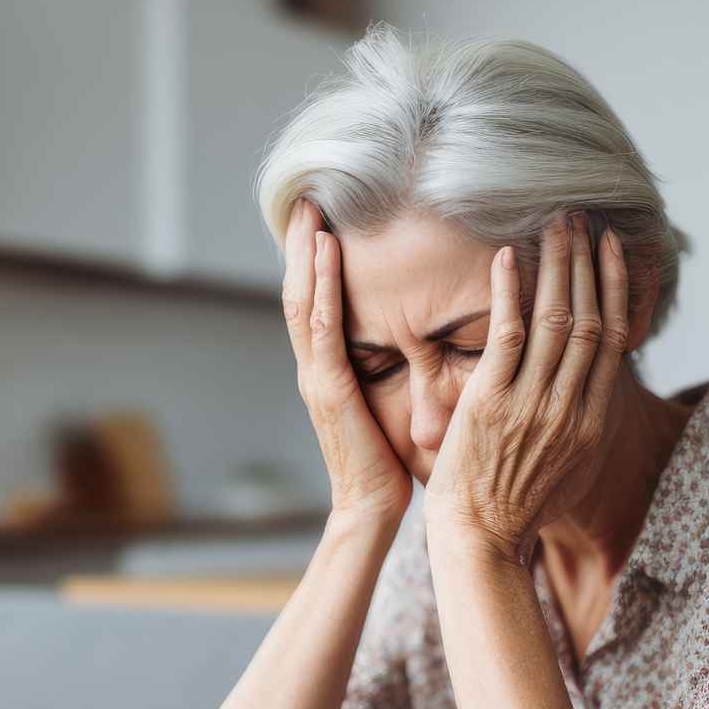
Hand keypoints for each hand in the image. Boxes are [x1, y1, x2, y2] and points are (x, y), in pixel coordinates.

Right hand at [282, 198, 412, 525]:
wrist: (370, 511)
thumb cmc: (385, 467)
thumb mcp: (385, 409)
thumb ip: (387, 375)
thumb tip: (409, 345)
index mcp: (328, 371)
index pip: (315, 303)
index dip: (313, 261)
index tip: (320, 219)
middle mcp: (314, 367)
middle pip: (299, 291)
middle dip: (300, 244)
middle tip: (305, 196)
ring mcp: (316, 375)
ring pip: (303, 299)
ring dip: (305, 251)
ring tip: (310, 207)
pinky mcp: (329, 387)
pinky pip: (323, 326)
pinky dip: (322, 284)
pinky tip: (326, 250)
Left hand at [424, 209, 630, 563]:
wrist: (480, 541)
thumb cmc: (513, 508)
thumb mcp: (566, 469)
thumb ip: (575, 423)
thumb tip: (584, 391)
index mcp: (591, 422)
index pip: (614, 339)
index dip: (615, 288)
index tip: (611, 249)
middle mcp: (571, 408)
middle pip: (591, 319)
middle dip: (588, 262)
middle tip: (581, 216)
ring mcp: (533, 405)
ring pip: (557, 320)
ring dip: (557, 265)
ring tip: (553, 223)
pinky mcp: (493, 405)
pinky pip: (508, 337)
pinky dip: (510, 294)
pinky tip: (506, 257)